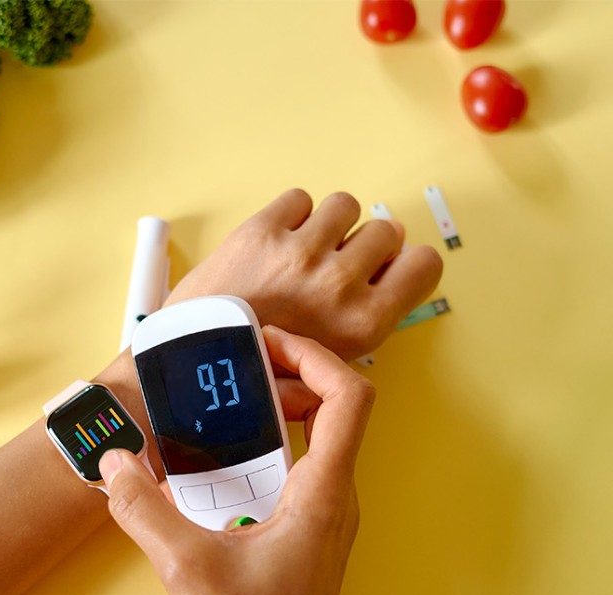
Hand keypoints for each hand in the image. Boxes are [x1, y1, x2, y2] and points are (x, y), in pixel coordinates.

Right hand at [98, 326, 373, 594]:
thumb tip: (116, 462)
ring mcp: (319, 520)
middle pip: (331, 410)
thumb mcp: (186, 569)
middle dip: (285, 375)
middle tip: (236, 365)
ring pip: (309, 442)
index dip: (313, 355)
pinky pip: (288, 474)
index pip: (349, 397)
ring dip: (269, 414)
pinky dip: (257, 453)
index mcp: (323, 497)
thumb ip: (144, 510)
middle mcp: (331, 502)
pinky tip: (212, 466)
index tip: (268, 343)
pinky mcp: (300, 538)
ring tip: (221, 404)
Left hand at [167, 189, 442, 360]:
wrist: (188, 364)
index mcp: (362, 324)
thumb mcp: (321, 378)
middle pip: (385, 230)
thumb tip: (377, 296)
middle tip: (334, 264)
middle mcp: (339, 284)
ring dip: (329, 223)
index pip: (424, 264)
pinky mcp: (261, 231)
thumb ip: (356, 340)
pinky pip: (299, 198)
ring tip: (304, 249)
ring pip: (345, 206)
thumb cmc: (253, 376)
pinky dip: (290, 214)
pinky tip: (275, 242)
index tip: (382, 271)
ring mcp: (300, 253)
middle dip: (363, 244)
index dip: (402, 263)